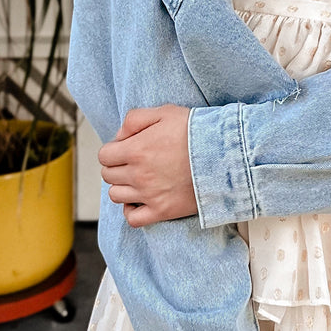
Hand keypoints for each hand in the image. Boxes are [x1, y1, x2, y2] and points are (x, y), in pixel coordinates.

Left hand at [98, 104, 196, 225]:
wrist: (225, 155)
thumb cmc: (197, 131)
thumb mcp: (165, 111)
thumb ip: (134, 119)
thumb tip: (119, 136)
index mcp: (136, 149)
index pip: (104, 155)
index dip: (113, 150)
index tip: (126, 148)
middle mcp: (138, 174)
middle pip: (108, 175)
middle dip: (117, 166)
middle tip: (135, 162)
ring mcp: (149, 195)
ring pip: (116, 196)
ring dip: (123, 187)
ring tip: (140, 179)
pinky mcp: (162, 211)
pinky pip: (132, 219)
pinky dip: (132, 211)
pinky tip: (140, 200)